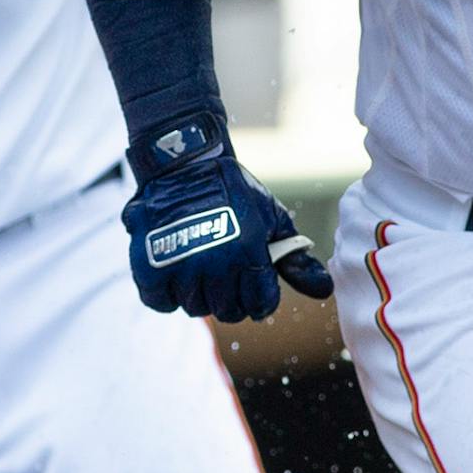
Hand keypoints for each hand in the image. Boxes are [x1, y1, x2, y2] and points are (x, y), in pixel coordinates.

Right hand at [125, 132, 332, 321]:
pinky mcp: (149, 263)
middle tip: (226, 278)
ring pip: (195, 307)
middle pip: (228, 311)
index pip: (260, 304)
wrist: (185, 162)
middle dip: (232, 299)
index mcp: (248, 251)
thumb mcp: (271, 218)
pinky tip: (176, 275)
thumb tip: (323, 291)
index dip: (260, 301)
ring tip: (201, 270)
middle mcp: (214, 261)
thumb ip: (295, 259)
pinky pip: (161, 301)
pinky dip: (167, 294)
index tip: (253, 290)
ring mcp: (180, 263)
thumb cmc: (234, 191)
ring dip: (200, 294)